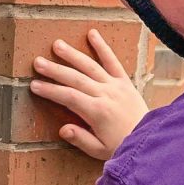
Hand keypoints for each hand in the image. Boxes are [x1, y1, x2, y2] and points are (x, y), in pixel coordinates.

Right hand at [30, 29, 147, 160]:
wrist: (149, 140)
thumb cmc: (121, 146)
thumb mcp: (99, 150)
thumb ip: (80, 139)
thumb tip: (63, 129)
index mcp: (97, 112)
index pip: (69, 97)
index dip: (51, 90)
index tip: (34, 85)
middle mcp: (105, 95)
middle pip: (76, 79)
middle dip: (55, 70)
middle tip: (37, 62)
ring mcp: (115, 85)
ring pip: (90, 66)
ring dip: (72, 55)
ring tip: (57, 45)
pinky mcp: (124, 81)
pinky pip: (113, 61)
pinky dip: (103, 47)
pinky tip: (92, 33)